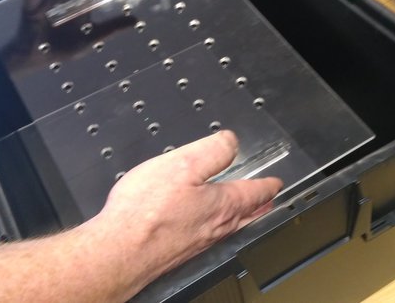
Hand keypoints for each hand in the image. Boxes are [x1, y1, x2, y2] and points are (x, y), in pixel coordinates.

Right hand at [94, 131, 282, 280]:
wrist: (119, 252)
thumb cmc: (147, 211)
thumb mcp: (183, 164)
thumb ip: (212, 151)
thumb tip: (231, 141)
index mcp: (222, 204)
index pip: (254, 193)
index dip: (267, 185)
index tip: (276, 183)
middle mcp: (215, 227)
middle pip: (245, 215)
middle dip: (258, 206)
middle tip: (269, 202)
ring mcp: (197, 243)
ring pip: (228, 227)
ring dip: (241, 218)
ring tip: (245, 214)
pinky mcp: (178, 252)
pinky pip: (208, 237)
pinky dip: (218, 228)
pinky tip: (205, 227)